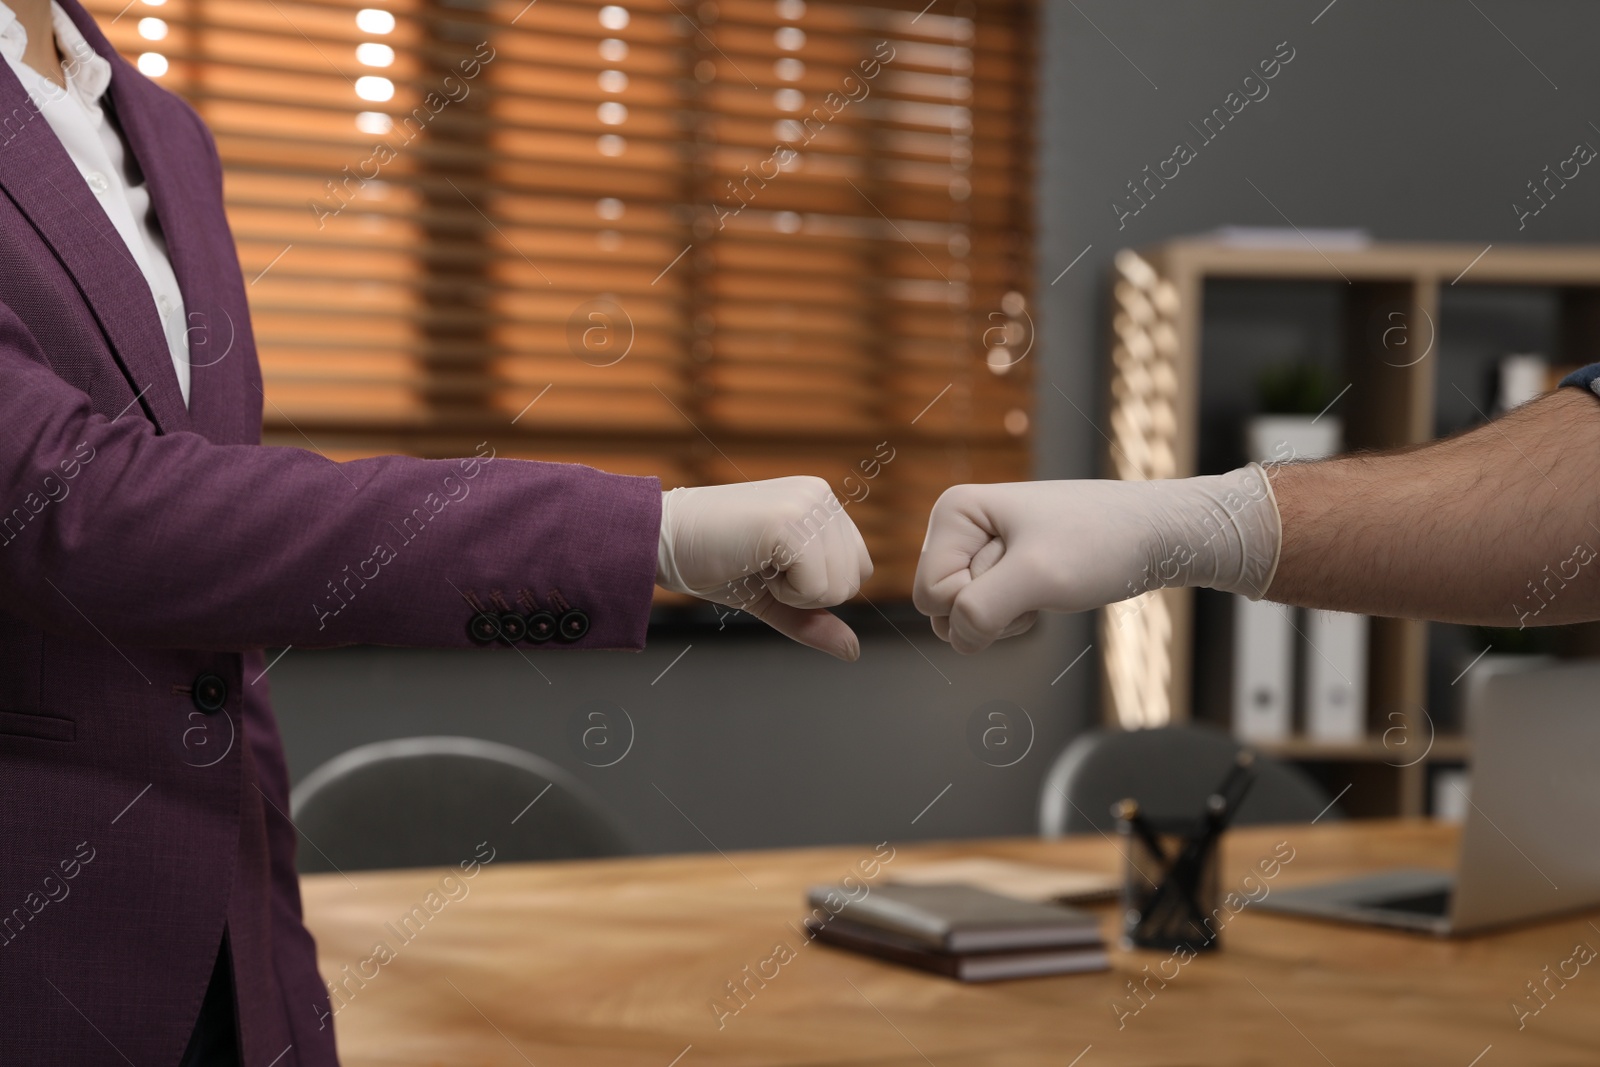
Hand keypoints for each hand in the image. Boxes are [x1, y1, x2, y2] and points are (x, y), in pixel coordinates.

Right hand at [657, 477, 872, 660]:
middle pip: (854, 580)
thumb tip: (852, 650)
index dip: (815, 587)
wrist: (659, 540)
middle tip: (760, 566)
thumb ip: (813, 619)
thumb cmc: (710, 562)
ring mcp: (807, 504)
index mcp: (820, 503)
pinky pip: (817, 587)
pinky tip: (753, 564)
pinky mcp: (791, 522)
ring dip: (794, 593)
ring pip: (840, 586)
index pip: (858, 568)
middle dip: (807, 593)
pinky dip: (784, 593)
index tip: (771, 568)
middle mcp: (820, 496)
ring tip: (756, 563)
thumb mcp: (771, 595)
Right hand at [913, 465, 1280, 653]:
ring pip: (966, 615)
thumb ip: (980, 610)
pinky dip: (1021, 614)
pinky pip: (990, 613)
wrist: (1156, 534)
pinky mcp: (1004, 567)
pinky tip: (1050, 590)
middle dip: (992, 609)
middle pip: (944, 606)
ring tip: (1047, 584)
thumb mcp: (1037, 578)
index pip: (930, 594)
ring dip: (1008, 615)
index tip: (1023, 574)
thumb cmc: (1101, 543)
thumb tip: (957, 638)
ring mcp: (982, 547)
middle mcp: (960, 525)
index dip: (975, 602)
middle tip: (1039, 580)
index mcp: (954, 511)